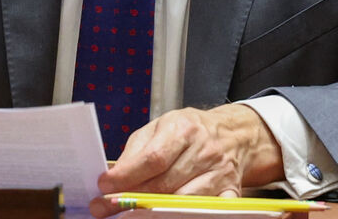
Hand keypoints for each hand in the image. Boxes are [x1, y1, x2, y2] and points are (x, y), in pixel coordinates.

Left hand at [88, 105, 282, 217]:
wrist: (232, 134)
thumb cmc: (189, 131)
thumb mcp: (160, 127)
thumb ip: (136, 150)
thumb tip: (114, 175)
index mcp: (184, 129)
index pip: (153, 158)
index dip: (127, 176)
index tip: (105, 186)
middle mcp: (204, 150)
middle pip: (165, 183)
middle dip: (133, 197)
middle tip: (107, 206)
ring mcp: (220, 173)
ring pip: (183, 200)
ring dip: (153, 210)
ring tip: (131, 212)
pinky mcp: (231, 191)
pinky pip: (209, 210)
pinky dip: (187, 215)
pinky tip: (167, 214)